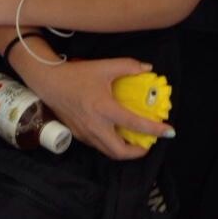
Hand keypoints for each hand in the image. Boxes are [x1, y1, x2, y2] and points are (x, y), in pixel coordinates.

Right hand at [22, 56, 175, 160]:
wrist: (48, 81)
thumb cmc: (76, 74)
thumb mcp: (104, 66)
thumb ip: (128, 66)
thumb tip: (148, 69)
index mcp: (104, 109)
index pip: (134, 124)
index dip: (155, 130)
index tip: (169, 132)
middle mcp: (95, 126)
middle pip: (119, 151)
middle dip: (137, 152)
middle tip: (147, 144)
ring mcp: (85, 133)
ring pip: (107, 151)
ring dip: (123, 150)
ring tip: (133, 140)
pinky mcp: (77, 134)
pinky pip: (97, 145)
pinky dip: (109, 144)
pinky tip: (114, 133)